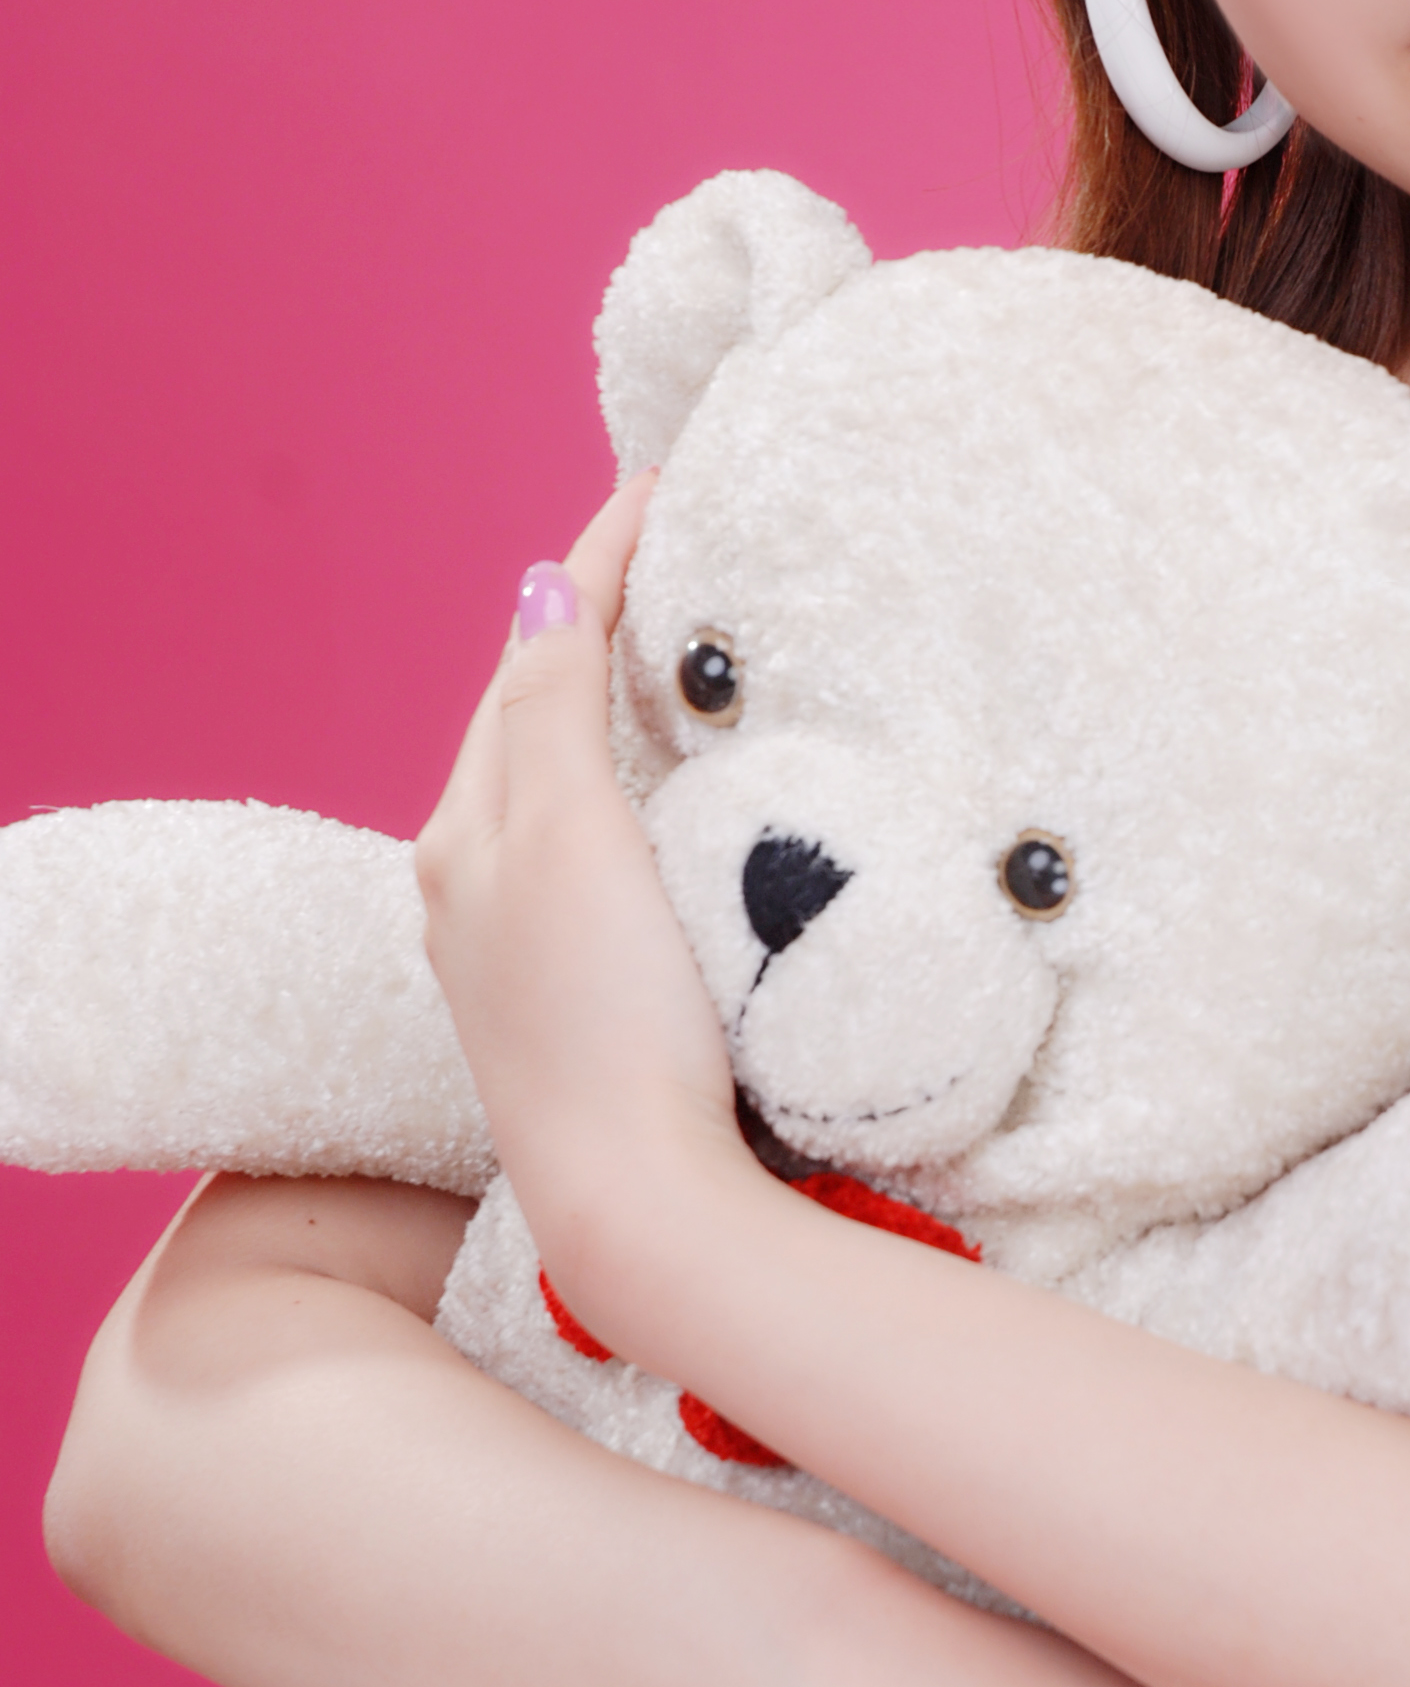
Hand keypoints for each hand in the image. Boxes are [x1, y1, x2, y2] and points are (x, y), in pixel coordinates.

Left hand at [416, 484, 740, 1266]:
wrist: (634, 1199)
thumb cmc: (607, 1022)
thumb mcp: (572, 840)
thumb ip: (550, 710)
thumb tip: (538, 589)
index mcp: (465, 830)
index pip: (529, 655)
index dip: (596, 564)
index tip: (660, 487)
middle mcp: (471, 883)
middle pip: (529, 713)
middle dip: (588, 627)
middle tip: (667, 551)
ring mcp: (514, 945)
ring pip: (552, 784)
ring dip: (599, 710)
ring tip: (664, 651)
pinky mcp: (565, 995)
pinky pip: (585, 847)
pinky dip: (617, 787)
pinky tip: (661, 800)